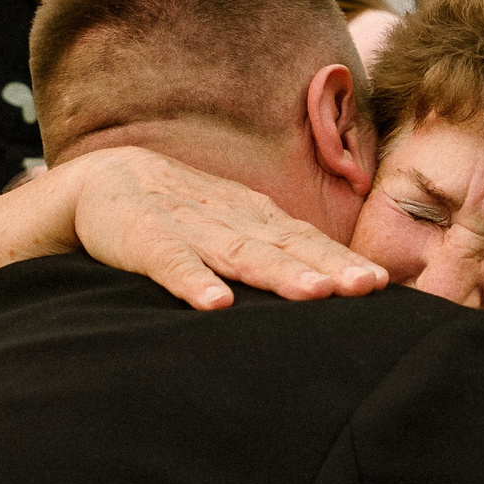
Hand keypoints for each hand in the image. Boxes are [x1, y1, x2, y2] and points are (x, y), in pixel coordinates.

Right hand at [67, 148, 387, 310]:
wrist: (102, 179)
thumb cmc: (180, 213)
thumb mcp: (231, 226)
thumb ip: (272, 251)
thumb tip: (329, 289)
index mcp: (253, 217)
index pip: (306, 240)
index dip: (342, 260)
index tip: (381, 283)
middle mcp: (230, 219)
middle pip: (286, 245)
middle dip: (329, 266)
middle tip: (366, 287)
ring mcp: (189, 227)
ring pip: (240, 252)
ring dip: (279, 273)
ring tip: (316, 294)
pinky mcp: (144, 239)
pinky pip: (172, 262)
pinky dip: (194, 281)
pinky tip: (217, 304)